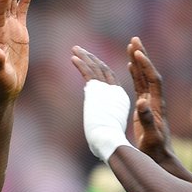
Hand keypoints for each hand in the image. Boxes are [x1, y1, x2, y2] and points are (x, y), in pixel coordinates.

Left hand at [72, 46, 131, 160]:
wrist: (108, 141)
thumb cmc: (106, 142)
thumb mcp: (105, 131)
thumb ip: (101, 125)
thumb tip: (95, 133)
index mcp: (119, 99)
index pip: (110, 79)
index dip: (101, 68)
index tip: (92, 61)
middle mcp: (114, 91)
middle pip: (103, 69)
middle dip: (92, 58)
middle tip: (81, 50)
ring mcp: (106, 89)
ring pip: (95, 67)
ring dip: (84, 56)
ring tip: (74, 48)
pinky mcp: (97, 90)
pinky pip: (88, 72)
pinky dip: (81, 63)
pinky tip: (72, 57)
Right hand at [126, 37, 174, 162]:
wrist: (160, 158)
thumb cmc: (155, 150)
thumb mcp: (151, 136)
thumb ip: (147, 119)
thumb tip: (142, 102)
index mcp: (157, 105)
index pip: (153, 80)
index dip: (145, 66)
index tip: (137, 53)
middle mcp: (155, 100)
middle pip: (149, 73)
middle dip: (142, 56)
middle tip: (134, 40)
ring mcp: (150, 103)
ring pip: (144, 77)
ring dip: (138, 61)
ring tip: (132, 45)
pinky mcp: (145, 107)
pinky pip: (140, 86)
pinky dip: (135, 74)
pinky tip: (131, 66)